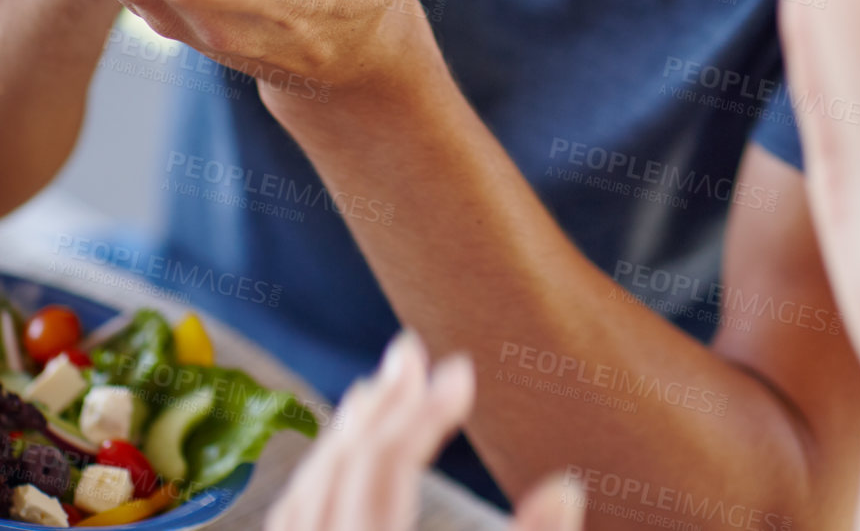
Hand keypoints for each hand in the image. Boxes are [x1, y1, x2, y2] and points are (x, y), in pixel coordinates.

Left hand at [266, 331, 583, 530]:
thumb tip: (566, 486)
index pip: (388, 470)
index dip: (425, 415)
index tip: (462, 369)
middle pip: (342, 471)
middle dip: (383, 406)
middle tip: (411, 348)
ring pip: (305, 495)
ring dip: (345, 436)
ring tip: (379, 392)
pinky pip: (291, 521)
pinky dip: (318, 478)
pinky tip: (341, 460)